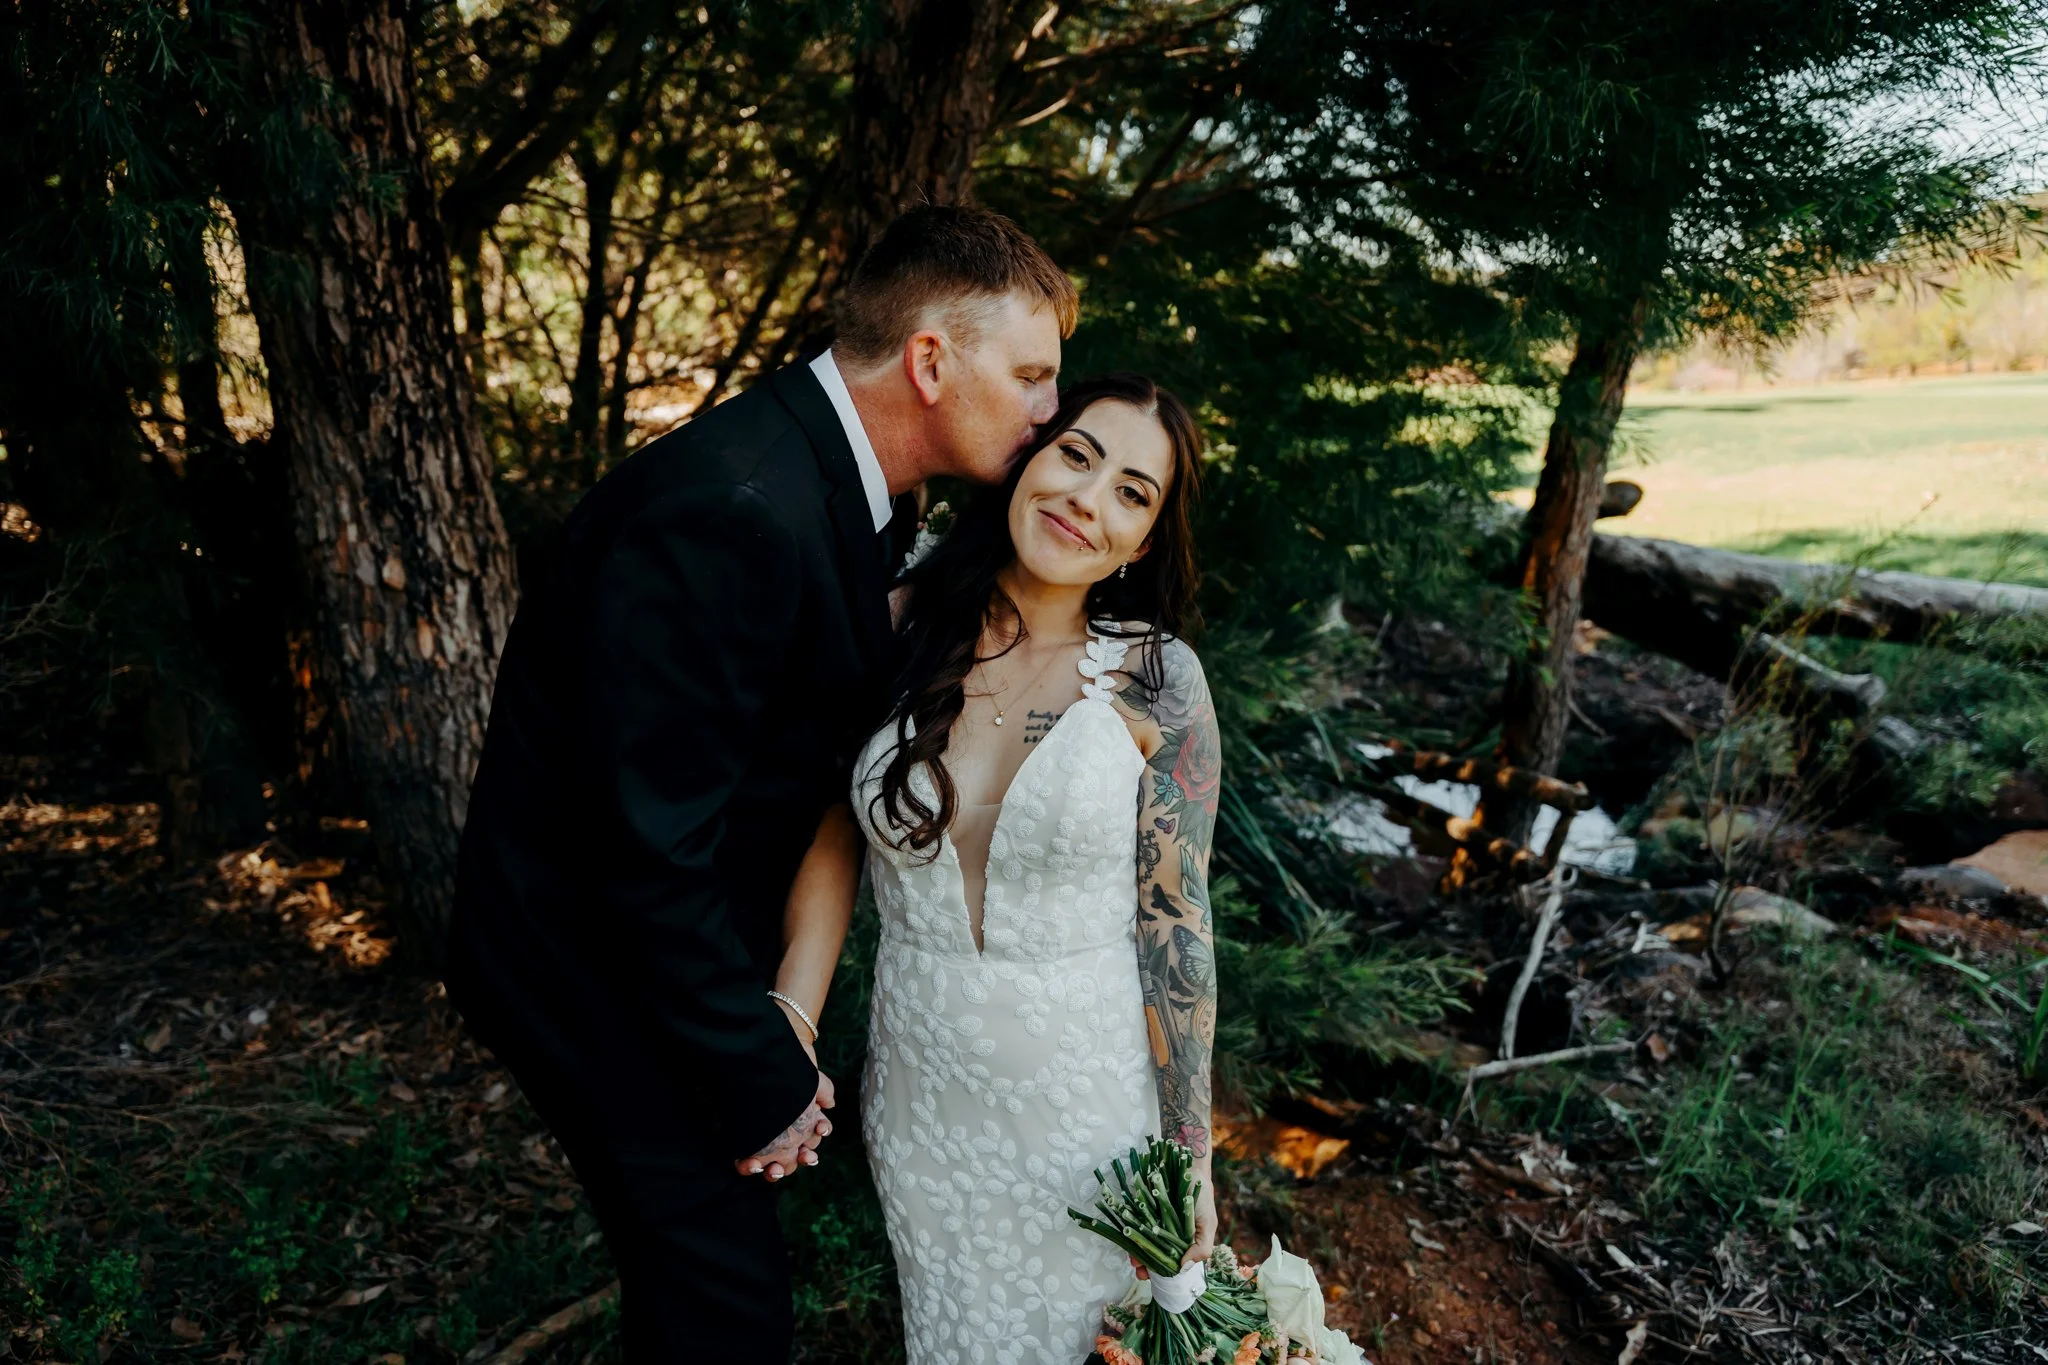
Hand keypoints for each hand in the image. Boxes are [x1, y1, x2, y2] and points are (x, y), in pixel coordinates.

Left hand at [734, 1071, 834, 1181]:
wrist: (748, 1070)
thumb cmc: (779, 1075)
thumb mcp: (804, 1077)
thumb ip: (822, 1090)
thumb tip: (830, 1105)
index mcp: (800, 1120)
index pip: (816, 1130)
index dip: (820, 1130)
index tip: (820, 1128)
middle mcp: (785, 1135)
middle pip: (799, 1155)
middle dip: (805, 1158)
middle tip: (806, 1156)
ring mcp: (764, 1144)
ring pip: (776, 1165)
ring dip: (778, 1171)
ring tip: (775, 1169)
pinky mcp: (744, 1148)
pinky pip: (749, 1164)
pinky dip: (751, 1167)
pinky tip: (754, 1163)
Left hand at [1127, 1158, 1217, 1276]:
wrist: (1187, 1166)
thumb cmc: (1202, 1197)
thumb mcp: (1208, 1224)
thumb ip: (1202, 1249)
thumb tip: (1183, 1269)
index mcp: (1185, 1243)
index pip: (1172, 1263)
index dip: (1162, 1272)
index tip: (1151, 1278)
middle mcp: (1170, 1236)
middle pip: (1155, 1255)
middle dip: (1146, 1265)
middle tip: (1139, 1273)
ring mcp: (1156, 1223)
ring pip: (1144, 1242)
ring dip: (1137, 1253)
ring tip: (1132, 1260)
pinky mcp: (1145, 1211)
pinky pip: (1136, 1224)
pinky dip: (1132, 1232)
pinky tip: (1129, 1237)